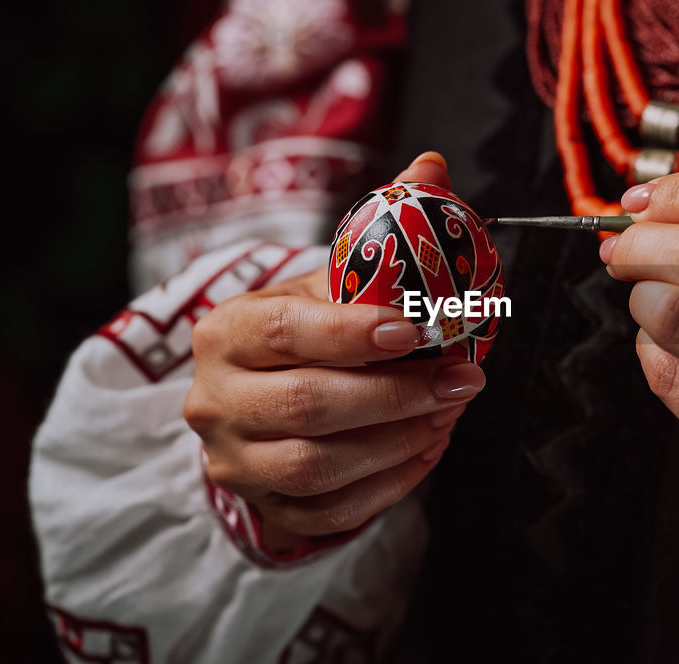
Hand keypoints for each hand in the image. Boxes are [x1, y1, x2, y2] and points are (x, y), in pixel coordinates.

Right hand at [184, 153, 485, 551]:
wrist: (259, 402)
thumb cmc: (304, 335)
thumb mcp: (327, 283)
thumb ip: (378, 230)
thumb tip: (431, 167)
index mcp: (226, 332)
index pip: (283, 329)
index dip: (351, 332)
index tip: (417, 329)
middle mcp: (215, 400)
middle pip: (306, 405)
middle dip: (399, 394)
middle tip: (463, 378)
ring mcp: (235, 462)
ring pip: (317, 467)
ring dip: (400, 441)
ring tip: (450, 412)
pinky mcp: (264, 509)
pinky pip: (331, 512)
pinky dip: (391, 483)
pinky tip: (428, 449)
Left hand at [600, 158, 678, 530]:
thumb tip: (659, 198)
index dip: (676, 192)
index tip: (642, 203)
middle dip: (640, 244)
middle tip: (626, 252)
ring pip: (674, 314)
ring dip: (641, 297)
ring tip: (651, 299)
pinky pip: (668, 375)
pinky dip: (653, 351)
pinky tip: (674, 350)